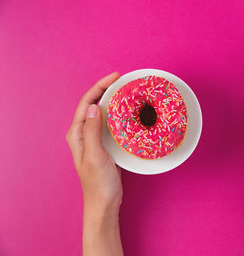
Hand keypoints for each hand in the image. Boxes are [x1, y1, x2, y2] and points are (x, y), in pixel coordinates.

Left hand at [66, 72, 123, 255]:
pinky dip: (120, 115)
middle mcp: (84, 133)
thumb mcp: (96, 155)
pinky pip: (111, 124)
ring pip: (104, 113)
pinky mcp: (105, 144)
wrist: (105, 202)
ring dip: (114, 101)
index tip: (115, 77)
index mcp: (77, 133)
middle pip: (94, 104)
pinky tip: (130, 113)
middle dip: (107, 90)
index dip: (100, 86)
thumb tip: (95, 106)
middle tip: (124, 81)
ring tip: (128, 92)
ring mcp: (94, 138)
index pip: (87, 102)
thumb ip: (92, 130)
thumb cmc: (99, 183)